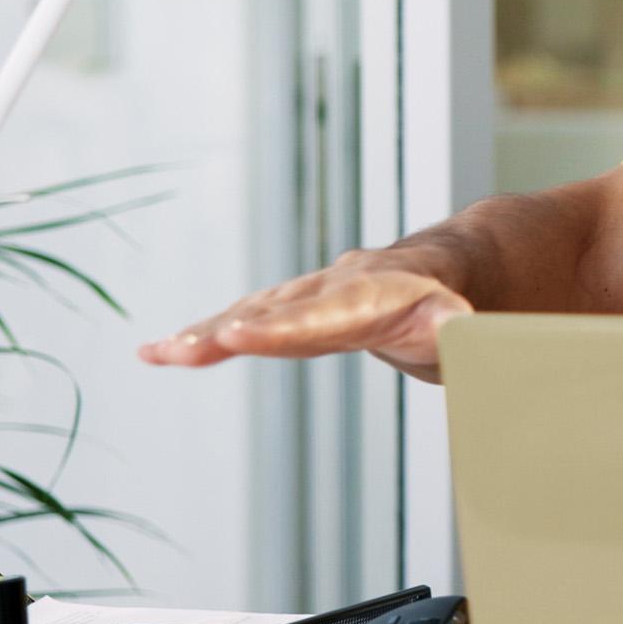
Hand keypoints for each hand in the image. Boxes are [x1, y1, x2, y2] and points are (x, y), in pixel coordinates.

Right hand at [138, 249, 467, 378]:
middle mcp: (330, 289)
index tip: (241, 336)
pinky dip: (203, 336)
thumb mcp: (462, 320)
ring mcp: (305, 296)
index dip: (281, 328)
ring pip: (249, 314)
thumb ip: (460, 333)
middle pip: (273, 313)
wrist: (440, 270)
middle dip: (226, 332)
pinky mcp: (290, 309)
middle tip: (178, 350)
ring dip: (202, 336)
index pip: (322, 314)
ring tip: (156, 354)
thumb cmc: (450, 304)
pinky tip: (159, 350)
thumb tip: (465, 344)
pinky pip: (241, 320)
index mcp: (373, 294)